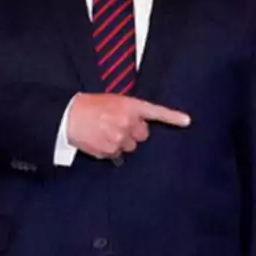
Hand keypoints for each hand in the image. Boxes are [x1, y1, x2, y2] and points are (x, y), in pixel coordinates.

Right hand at [65, 93, 189, 159]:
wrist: (68, 116)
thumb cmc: (90, 106)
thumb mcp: (113, 101)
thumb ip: (130, 111)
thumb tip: (139, 125)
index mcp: (130, 106)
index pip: (156, 112)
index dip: (173, 117)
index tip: (187, 121)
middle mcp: (128, 122)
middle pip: (143, 135)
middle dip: (133, 132)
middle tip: (118, 126)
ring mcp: (120, 137)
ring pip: (130, 146)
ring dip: (122, 142)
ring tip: (105, 132)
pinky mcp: (111, 150)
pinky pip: (117, 154)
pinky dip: (110, 150)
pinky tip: (99, 140)